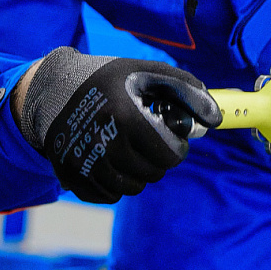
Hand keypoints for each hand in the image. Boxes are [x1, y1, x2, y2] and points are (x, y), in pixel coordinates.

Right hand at [16, 47, 221, 202]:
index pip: (170, 156)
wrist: (55, 88)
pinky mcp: (70, 175)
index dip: (175, 147)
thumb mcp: (148, 73)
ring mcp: (83, 162)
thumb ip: (187, 90)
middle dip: (156, 160)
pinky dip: (114, 184)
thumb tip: (216, 119)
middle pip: (152, 174)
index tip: (167, 135)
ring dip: (137, 174)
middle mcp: (102, 142)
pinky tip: (110, 160)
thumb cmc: (110, 80)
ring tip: (129, 149)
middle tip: (146, 141)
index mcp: (125, 116)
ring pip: (130, 188)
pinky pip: (106, 196)